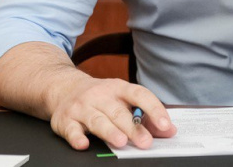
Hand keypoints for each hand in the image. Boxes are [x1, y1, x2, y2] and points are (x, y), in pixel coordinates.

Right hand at [48, 71, 174, 150]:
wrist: (63, 88)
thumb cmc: (99, 97)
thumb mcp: (121, 99)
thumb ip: (146, 116)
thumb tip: (169, 130)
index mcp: (118, 88)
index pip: (139, 95)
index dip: (154, 109)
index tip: (165, 124)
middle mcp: (100, 95)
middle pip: (118, 112)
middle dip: (133, 128)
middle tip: (145, 142)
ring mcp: (82, 107)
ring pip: (97, 120)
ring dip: (110, 131)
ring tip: (121, 142)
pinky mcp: (66, 120)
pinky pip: (72, 130)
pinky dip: (77, 138)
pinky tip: (84, 144)